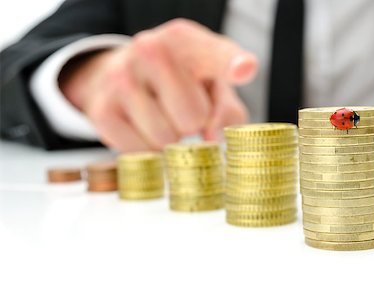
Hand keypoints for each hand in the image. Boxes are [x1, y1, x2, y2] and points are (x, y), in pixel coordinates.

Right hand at [60, 19, 257, 151]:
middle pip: (193, 118)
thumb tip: (213, 138)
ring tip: (160, 114)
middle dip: (192, 123)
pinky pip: (140, 151)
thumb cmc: (178, 81)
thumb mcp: (211, 85)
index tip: (243, 70)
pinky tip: (141, 124)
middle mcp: (149, 50)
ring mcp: (120, 78)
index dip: (231, 64)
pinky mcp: (101, 109)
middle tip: (180, 107)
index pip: (214, 54)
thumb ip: (227, 110)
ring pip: (166, 139)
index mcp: (184, 39)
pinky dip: (146, 147)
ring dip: (169, 138)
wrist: (122, 73)